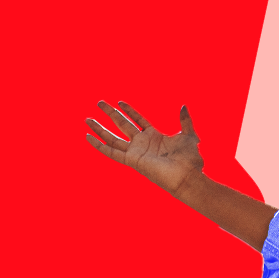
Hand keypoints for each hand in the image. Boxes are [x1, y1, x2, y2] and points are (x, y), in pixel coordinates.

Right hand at [86, 100, 205, 196]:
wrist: (188, 175)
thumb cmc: (191, 159)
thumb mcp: (189, 135)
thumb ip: (185, 120)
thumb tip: (184, 105)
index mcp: (155, 137)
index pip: (138, 120)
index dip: (129, 111)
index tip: (120, 102)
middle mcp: (143, 143)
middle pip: (122, 125)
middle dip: (111, 113)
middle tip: (99, 103)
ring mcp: (136, 152)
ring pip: (113, 138)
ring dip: (100, 128)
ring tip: (87, 119)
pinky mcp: (132, 160)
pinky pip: (111, 152)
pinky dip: (99, 145)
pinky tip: (88, 137)